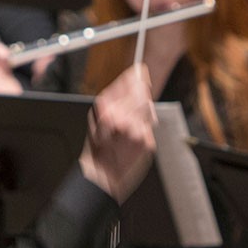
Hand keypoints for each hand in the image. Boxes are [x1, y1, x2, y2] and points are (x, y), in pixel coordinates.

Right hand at [78, 65, 155, 202]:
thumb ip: (115, 94)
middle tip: (131, 105)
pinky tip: (133, 137)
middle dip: (140, 94)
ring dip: (142, 113)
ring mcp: (135, 131)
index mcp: (106, 109)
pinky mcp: (146, 142)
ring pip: (149, 109)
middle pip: (143, 93)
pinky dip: (145, 129)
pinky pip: (150, 127)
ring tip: (129, 125)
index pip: (132, 81)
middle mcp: (122, 118)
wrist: (102, 175)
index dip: (137, 76)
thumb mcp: (96, 116)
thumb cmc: (98, 146)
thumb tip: (135, 73)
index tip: (140, 72)